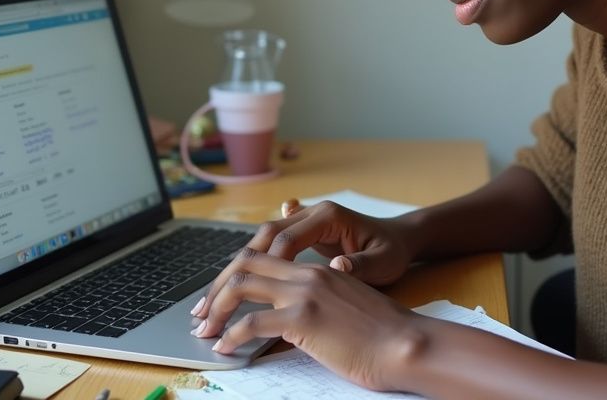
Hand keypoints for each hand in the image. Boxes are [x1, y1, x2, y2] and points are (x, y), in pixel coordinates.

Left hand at [190, 249, 426, 390]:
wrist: (406, 344)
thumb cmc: (383, 334)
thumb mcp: (346, 307)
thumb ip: (319, 302)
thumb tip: (294, 320)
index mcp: (318, 270)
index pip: (263, 258)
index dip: (235, 275)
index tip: (219, 298)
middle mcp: (307, 274)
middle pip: (244, 265)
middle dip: (215, 289)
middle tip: (200, 314)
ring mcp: (304, 293)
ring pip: (241, 286)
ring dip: (215, 309)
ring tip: (205, 331)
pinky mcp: (303, 318)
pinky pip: (252, 322)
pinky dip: (232, 335)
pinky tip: (226, 347)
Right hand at [202, 200, 415, 304]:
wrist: (400, 239)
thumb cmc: (393, 252)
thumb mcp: (384, 262)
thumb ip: (361, 266)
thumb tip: (337, 269)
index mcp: (329, 216)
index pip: (287, 237)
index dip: (267, 265)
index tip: (250, 293)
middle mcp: (311, 213)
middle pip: (264, 236)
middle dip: (237, 269)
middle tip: (214, 299)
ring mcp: (303, 222)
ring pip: (260, 241)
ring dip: (236, 270)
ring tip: (212, 299)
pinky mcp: (300, 235)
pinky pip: (268, 247)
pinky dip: (249, 266)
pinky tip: (228, 287)